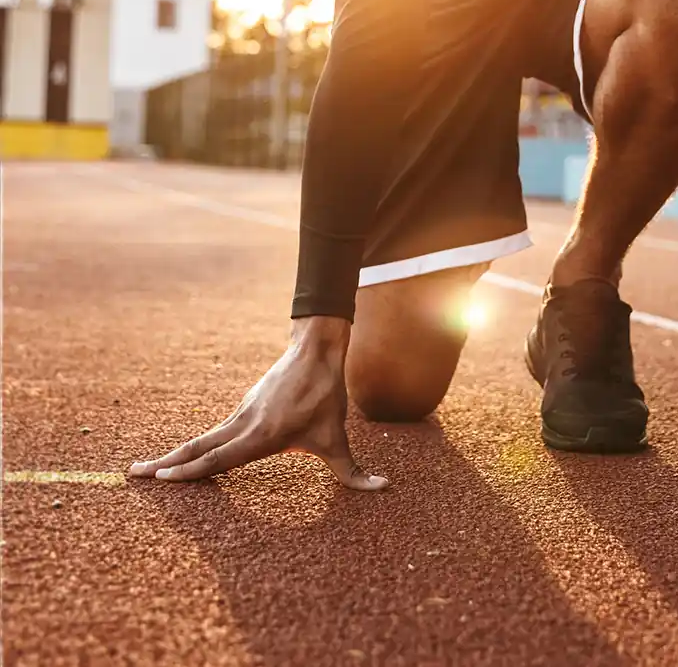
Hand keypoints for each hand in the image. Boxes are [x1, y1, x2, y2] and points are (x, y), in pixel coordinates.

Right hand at [128, 317, 386, 489]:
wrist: (316, 350)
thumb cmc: (325, 396)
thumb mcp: (338, 437)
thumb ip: (354, 471)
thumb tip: (383, 488)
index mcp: (261, 435)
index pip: (219, 458)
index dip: (191, 471)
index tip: (162, 479)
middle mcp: (243, 424)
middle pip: (199, 448)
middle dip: (166, 464)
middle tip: (133, 476)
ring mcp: (240, 414)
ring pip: (203, 439)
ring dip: (177, 455)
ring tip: (148, 470)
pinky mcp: (243, 407)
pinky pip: (215, 432)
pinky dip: (196, 446)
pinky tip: (185, 456)